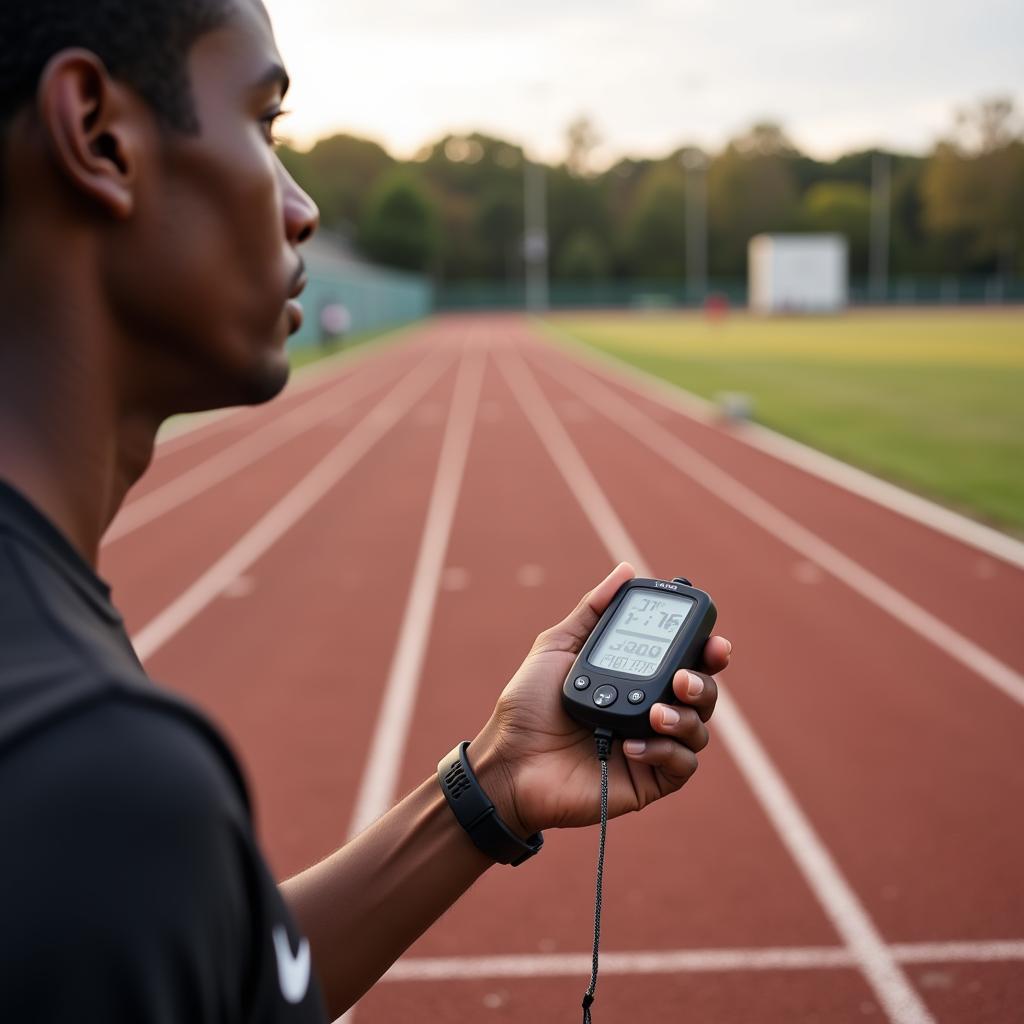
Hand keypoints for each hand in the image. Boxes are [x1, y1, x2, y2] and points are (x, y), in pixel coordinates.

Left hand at [470, 562, 730, 837]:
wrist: (507, 760)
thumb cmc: (527, 706)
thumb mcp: (557, 647)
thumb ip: (593, 610)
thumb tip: (626, 570)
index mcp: (635, 677)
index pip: (684, 660)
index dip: (706, 650)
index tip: (713, 640)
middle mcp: (649, 709)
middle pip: (702, 693)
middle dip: (705, 682)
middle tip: (684, 677)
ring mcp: (651, 746)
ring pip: (699, 729)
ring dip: (686, 716)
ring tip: (656, 711)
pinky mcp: (647, 780)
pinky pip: (680, 767)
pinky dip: (666, 752)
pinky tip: (634, 745)